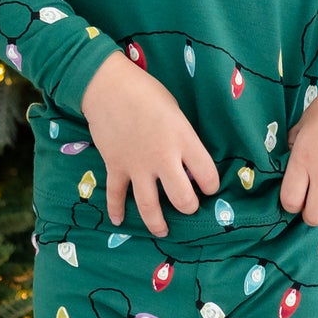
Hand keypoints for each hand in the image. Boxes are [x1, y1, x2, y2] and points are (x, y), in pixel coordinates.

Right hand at [80, 51, 221, 236]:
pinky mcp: (115, 166)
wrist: (107, 85)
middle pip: (182, 199)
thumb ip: (183, 138)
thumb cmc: (146, 92)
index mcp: (183, 140)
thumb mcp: (176, 112)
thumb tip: (185, 161)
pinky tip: (119, 221)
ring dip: (157, 223)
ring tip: (162, 231)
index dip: (211, 186)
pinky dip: (116, 210)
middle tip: (188, 206)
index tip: (208, 187)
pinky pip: (116, 195)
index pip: (207, 175)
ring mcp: (137, 166)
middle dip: (188, 207)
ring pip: (150, 206)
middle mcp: (163, 158)